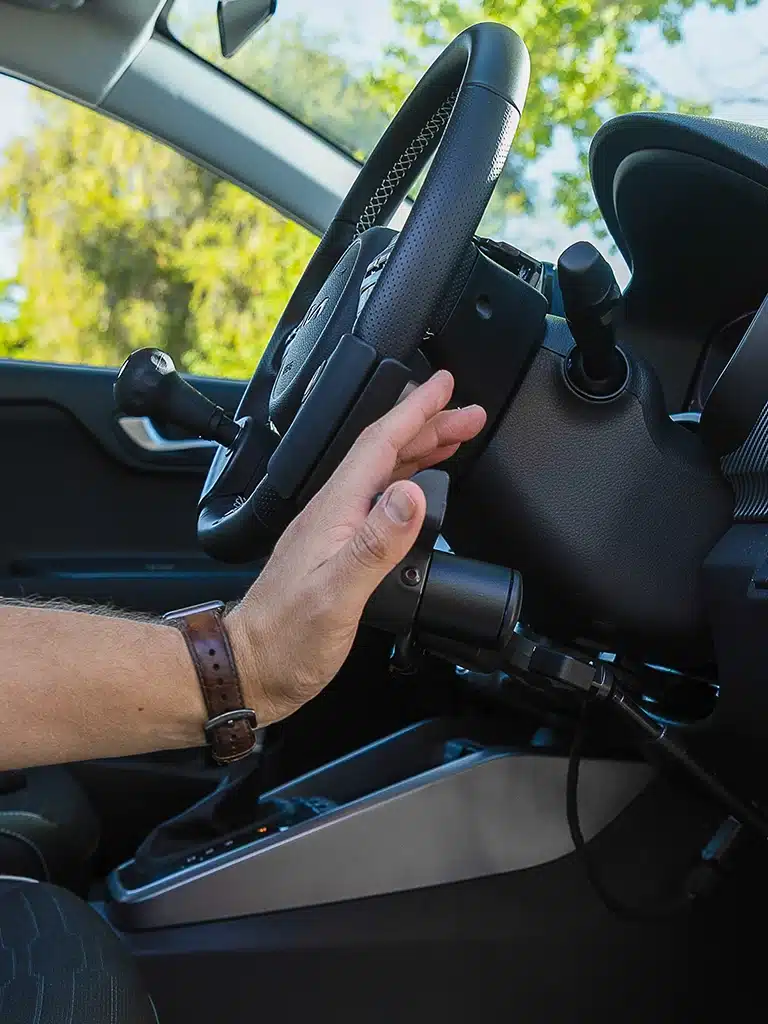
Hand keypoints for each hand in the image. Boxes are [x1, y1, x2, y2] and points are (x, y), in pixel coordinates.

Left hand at [225, 370, 485, 724]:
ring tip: (454, 439)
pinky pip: (378, 501)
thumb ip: (375, 543)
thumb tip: (412, 495)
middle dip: (430, 425)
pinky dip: (406, 484)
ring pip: (383, 474)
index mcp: (334, 511)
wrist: (252, 668)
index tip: (445, 386)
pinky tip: (417, 492)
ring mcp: (334, 531)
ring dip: (420, 451)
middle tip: (470, 413)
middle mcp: (333, 513)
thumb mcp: (337, 593)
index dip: (416, 412)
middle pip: (386, 453)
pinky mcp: (337, 551)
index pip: (379, 445)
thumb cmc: (286, 638)